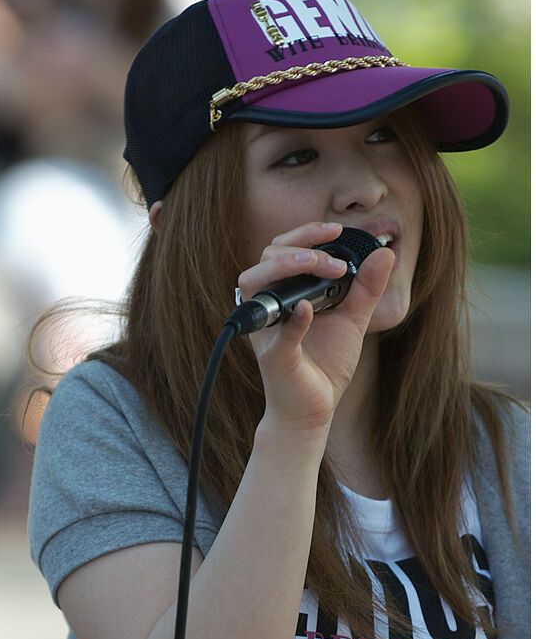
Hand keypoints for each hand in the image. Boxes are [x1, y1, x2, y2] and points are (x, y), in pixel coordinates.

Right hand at [237, 222, 394, 433]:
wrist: (315, 410)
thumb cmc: (325, 365)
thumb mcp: (353, 320)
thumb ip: (366, 287)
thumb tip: (385, 253)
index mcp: (284, 294)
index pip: (282, 248)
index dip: (306, 233)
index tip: (337, 229)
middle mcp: (268, 307)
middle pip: (266, 257)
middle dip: (303, 248)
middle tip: (337, 263)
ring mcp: (265, 331)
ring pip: (253, 283)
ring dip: (285, 267)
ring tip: (318, 266)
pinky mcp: (273, 358)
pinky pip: (276, 335)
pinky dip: (293, 320)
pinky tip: (310, 308)